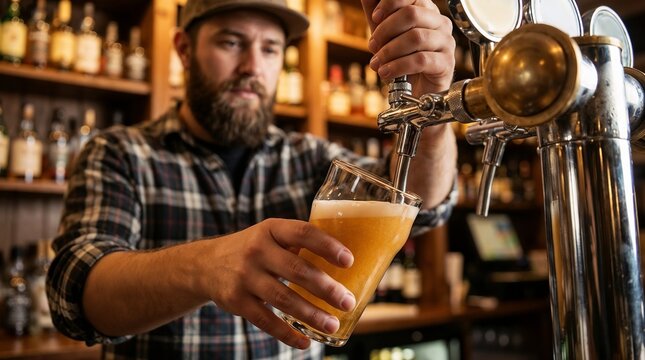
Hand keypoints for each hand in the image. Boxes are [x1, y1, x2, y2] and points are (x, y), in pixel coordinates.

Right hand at [195, 218, 355, 348]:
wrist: (206, 264)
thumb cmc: (254, 249)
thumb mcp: (271, 235)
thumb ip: (299, 242)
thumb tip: (348, 259)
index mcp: (271, 229)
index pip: (302, 233)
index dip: (327, 246)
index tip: (349, 261)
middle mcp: (256, 250)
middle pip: (296, 269)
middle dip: (326, 288)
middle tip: (348, 301)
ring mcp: (244, 276)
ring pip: (283, 298)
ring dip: (311, 314)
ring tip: (332, 324)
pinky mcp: (236, 301)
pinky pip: (265, 320)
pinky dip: (287, 333)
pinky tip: (305, 341)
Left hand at [362, 0, 455, 95]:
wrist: (415, 91)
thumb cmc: (402, 59)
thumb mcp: (384, 35)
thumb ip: (376, 14)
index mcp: (426, 10)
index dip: (390, 3)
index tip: (375, 18)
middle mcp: (439, 22)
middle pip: (412, 14)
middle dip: (385, 30)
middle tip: (372, 45)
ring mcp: (445, 42)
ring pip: (416, 38)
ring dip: (389, 51)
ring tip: (377, 64)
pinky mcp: (446, 63)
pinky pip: (421, 60)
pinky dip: (398, 66)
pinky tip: (386, 73)